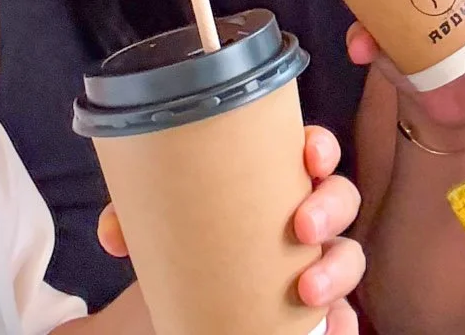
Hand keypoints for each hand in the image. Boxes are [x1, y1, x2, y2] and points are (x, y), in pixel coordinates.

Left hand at [98, 125, 364, 330]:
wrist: (187, 311)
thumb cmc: (193, 250)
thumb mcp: (166, 232)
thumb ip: (140, 223)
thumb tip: (114, 233)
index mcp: (276, 183)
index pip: (314, 152)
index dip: (320, 148)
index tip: (309, 156)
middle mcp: (307, 219)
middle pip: (343, 198)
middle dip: (330, 206)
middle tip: (302, 226)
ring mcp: (318, 263)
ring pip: (350, 256)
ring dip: (337, 269)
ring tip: (307, 289)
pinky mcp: (320, 311)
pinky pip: (347, 316)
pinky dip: (344, 322)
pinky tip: (330, 328)